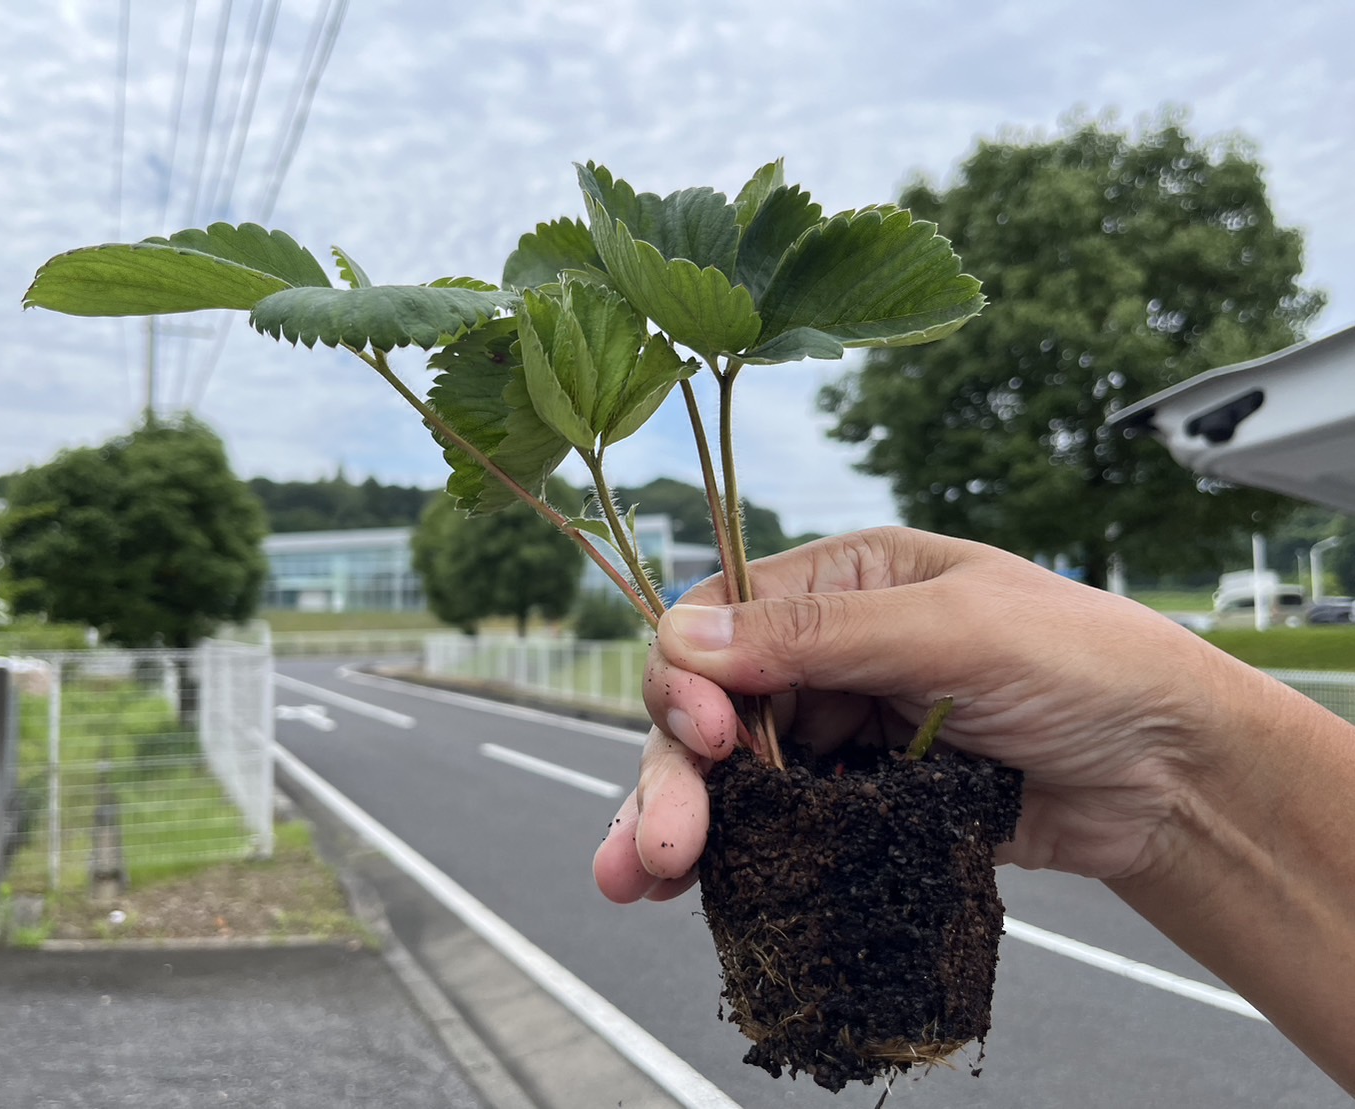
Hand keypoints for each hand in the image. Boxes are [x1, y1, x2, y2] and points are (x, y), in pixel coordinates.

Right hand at [594, 527, 1243, 901]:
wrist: (1174, 776)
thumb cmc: (1087, 666)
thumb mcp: (957, 629)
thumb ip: (821, 634)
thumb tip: (683, 637)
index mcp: (847, 583)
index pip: (724, 618)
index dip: (690, 674)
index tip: (707, 734)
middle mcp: (830, 654)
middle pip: (713, 708)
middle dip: (674, 773)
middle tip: (656, 850)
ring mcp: (845, 733)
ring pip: (734, 777)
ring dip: (680, 823)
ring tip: (634, 883)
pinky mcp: (862, 806)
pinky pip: (781, 828)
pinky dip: (735, 858)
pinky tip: (693, 893)